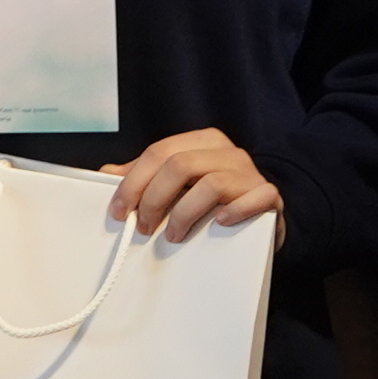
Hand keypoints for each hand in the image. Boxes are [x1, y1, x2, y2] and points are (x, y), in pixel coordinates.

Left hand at [108, 129, 281, 241]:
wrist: (262, 215)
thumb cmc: (215, 200)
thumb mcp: (180, 184)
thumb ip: (148, 177)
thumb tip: (107, 174)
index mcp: (203, 142)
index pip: (159, 152)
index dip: (133, 182)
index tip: (119, 211)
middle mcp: (228, 152)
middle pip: (180, 165)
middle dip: (153, 199)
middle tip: (144, 227)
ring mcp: (250, 173)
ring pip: (211, 184)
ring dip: (184, 214)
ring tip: (173, 236)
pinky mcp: (270, 196)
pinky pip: (255, 198)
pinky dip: (235, 211)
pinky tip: (218, 223)